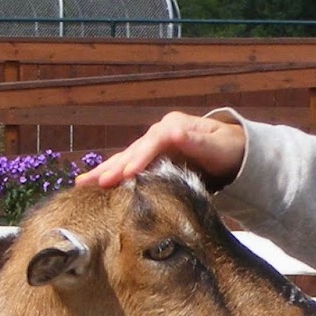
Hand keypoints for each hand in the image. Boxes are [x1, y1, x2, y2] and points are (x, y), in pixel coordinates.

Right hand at [75, 111, 245, 190]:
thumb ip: (199, 141)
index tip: (126, 174)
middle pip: (131, 151)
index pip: (151, 143)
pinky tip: (96, 188)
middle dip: (111, 167)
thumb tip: (176, 133)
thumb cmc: (229, 149)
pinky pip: (131, 169)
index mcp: (172, 127)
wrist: (234, 152)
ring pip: (126, 160)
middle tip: (91, 183)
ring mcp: (154, 147)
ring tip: (81, 185)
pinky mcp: (153, 160)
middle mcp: (159, 135)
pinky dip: (114, 177)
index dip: (138, 158)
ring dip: (104, 173)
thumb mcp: (219, 145)